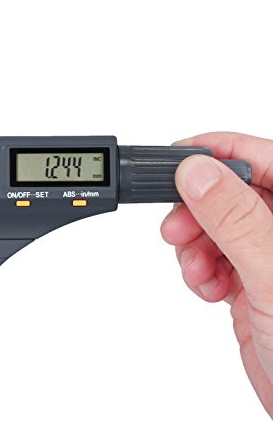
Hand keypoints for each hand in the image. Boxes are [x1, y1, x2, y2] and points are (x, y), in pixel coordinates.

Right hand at [161, 132, 272, 417]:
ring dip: (195, 246)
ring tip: (198, 272)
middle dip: (195, 210)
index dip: (216, 152)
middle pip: (229, 191)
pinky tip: (208, 288)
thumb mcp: (271, 276)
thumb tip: (198, 174)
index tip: (177, 159)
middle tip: (176, 229)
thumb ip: (236, 221)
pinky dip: (199, 270)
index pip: (262, 157)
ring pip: (214, 225)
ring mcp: (266, 252)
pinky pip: (211, 257)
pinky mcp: (249, 278)